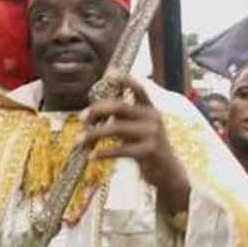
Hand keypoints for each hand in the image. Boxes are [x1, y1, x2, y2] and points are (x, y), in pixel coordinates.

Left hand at [80, 74, 190, 212]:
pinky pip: (121, 149)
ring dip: (94, 134)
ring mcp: (152, 134)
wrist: (168, 172)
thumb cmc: (147, 147)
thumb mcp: (138, 128)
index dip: (124, 79)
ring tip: (80, 140)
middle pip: (120, 107)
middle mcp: (152, 118)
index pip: (139, 88)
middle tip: (82, 117)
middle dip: (98, 110)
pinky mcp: (149, 151)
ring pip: (116, 128)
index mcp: (150, 109)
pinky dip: (103, 152)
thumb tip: (95, 111)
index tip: (108, 74)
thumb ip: (123, 118)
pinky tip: (92, 156)